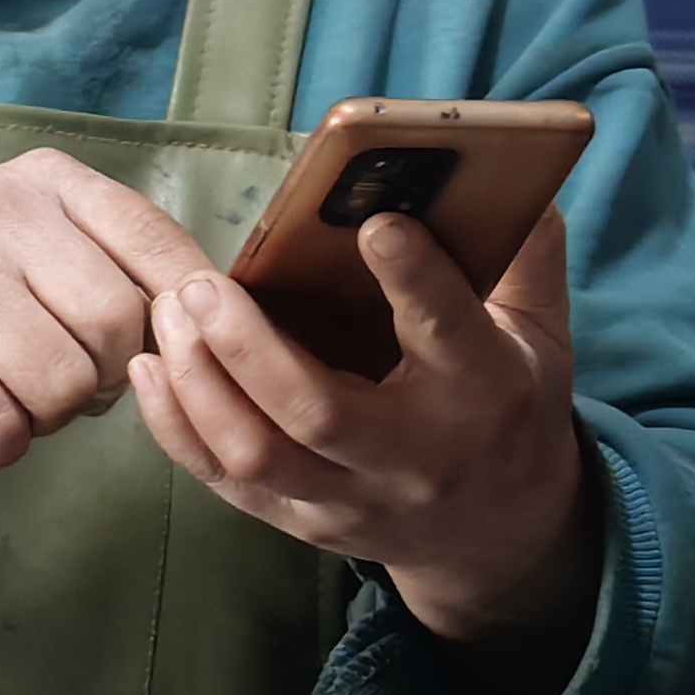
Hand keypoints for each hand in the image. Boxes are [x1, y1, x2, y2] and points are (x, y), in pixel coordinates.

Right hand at [0, 148, 215, 469]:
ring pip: (67, 385)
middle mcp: (1, 213)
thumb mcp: (37, 243)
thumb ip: (119, 262)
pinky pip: (0, 428)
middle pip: (122, 326)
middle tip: (59, 377)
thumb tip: (210, 321)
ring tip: (8, 392)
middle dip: (106, 377)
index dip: (185, 309)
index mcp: (48, 182)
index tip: (177, 349)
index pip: (156, 239)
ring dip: (47, 417)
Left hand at [130, 206, 598, 694]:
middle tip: (202, 286)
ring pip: (261, 455)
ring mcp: (354, 499)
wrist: (500, 531)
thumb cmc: (512, 405)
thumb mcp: (542, 331)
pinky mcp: (307, 522)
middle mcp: (417, 456)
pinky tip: (153, 370)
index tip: (374, 222)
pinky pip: (229, 484)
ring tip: (172, 314)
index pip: (446, 333)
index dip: (413, 279)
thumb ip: (524, 251)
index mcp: (483, 392)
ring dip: (202, 384)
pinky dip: (180, 429)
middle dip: (250, 347)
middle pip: (319, 411)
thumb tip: (504, 163)